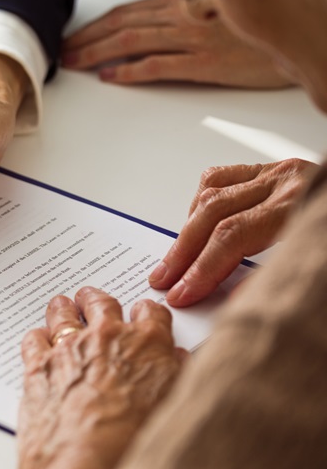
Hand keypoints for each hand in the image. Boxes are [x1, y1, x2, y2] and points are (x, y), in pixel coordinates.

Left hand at [18, 287, 184, 468]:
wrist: (88, 464)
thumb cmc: (135, 442)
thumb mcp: (174, 405)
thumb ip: (177, 375)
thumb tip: (178, 361)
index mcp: (146, 344)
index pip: (150, 312)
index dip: (146, 313)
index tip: (143, 314)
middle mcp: (106, 337)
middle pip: (101, 303)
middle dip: (98, 300)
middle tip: (93, 300)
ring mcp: (68, 348)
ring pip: (63, 314)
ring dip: (63, 309)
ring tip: (62, 306)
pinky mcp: (38, 366)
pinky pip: (33, 339)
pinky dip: (36, 338)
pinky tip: (38, 341)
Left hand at [61, 0, 293, 87]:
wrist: (291, 43)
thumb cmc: (253, 32)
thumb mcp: (213, 15)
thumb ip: (181, 18)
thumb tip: (149, 28)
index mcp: (184, 4)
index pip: (128, 11)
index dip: (96, 25)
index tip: (74, 36)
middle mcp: (183, 17)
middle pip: (121, 24)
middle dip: (86, 38)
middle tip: (62, 53)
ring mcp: (192, 38)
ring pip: (131, 41)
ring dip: (96, 53)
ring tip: (74, 63)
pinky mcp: (203, 63)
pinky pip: (156, 66)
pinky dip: (128, 71)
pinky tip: (108, 78)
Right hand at [149, 159, 319, 306]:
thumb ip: (285, 280)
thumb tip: (240, 300)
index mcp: (304, 206)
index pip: (234, 237)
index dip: (202, 270)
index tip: (182, 295)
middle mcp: (289, 183)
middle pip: (214, 216)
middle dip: (183, 253)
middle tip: (164, 281)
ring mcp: (280, 172)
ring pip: (212, 193)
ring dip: (186, 229)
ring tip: (172, 260)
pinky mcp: (275, 169)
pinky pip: (223, 176)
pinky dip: (201, 201)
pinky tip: (194, 224)